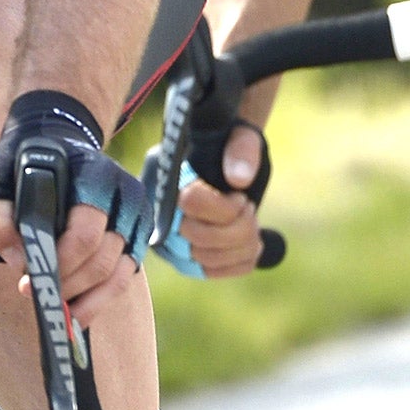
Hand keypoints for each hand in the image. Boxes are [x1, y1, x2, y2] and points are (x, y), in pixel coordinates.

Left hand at [0, 91, 145, 327]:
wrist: (58, 143)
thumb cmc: (24, 166)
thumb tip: (15, 257)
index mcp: (94, 174)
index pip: (85, 232)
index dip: (58, 262)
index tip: (26, 280)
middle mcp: (123, 193)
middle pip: (102, 258)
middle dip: (67, 283)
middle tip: (34, 293)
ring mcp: (135, 214)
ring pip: (117, 272)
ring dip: (84, 297)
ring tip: (56, 309)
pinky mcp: (136, 233)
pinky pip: (124, 276)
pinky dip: (101, 299)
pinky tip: (77, 313)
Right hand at [168, 121, 270, 277]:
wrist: (224, 162)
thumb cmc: (231, 146)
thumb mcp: (241, 137)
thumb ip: (241, 150)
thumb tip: (239, 179)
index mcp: (168, 177)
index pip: (190, 202)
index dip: (224, 207)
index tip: (239, 196)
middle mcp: (160, 214)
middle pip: (200, 241)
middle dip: (238, 227)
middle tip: (247, 207)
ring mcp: (171, 241)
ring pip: (209, 261)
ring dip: (243, 243)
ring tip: (249, 220)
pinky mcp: (186, 260)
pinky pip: (216, 272)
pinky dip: (242, 258)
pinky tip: (249, 240)